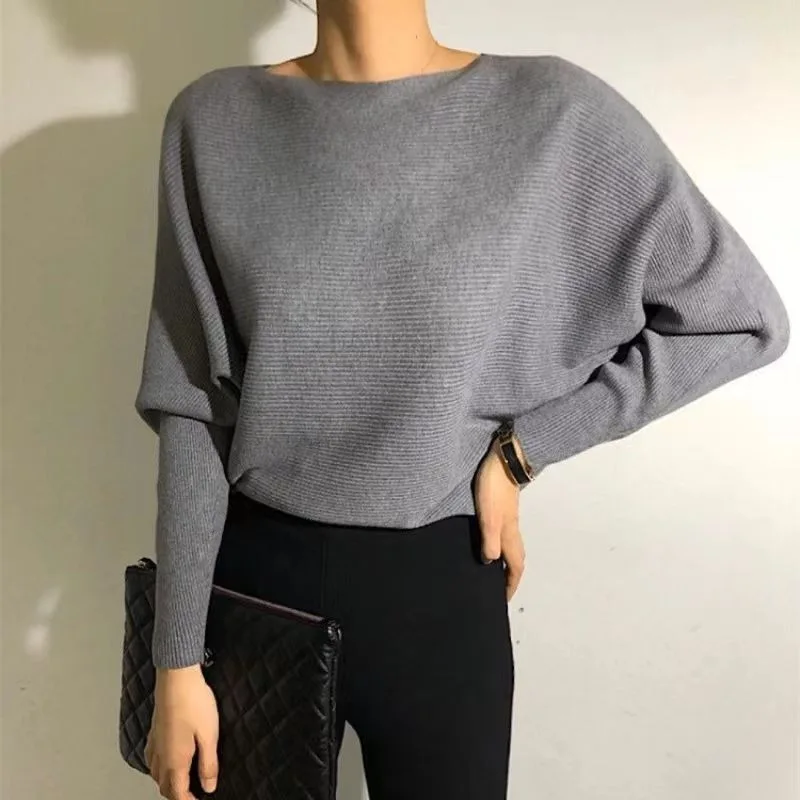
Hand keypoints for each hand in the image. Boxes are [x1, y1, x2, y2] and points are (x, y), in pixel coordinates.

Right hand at [145, 664, 218, 799]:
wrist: (176, 677)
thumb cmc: (194, 702)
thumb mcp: (209, 735)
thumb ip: (208, 764)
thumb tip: (209, 787)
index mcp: (175, 761)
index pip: (178, 793)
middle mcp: (160, 756)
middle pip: (165, 787)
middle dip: (177, 795)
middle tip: (193, 794)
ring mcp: (155, 743)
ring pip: (156, 774)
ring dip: (168, 783)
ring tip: (183, 782)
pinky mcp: (153, 731)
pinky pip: (151, 759)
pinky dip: (159, 768)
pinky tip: (167, 760)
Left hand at [474, 441, 525, 600]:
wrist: (503, 459)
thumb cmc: (494, 487)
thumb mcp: (488, 517)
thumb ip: (489, 540)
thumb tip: (489, 562)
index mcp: (510, 534)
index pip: (515, 566)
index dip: (510, 584)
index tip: (503, 599)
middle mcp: (511, 528)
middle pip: (515, 558)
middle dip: (508, 576)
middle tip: (497, 588)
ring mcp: (507, 517)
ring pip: (508, 545)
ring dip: (503, 560)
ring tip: (490, 569)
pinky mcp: (500, 506)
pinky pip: (501, 533)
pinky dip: (495, 543)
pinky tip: (484, 539)